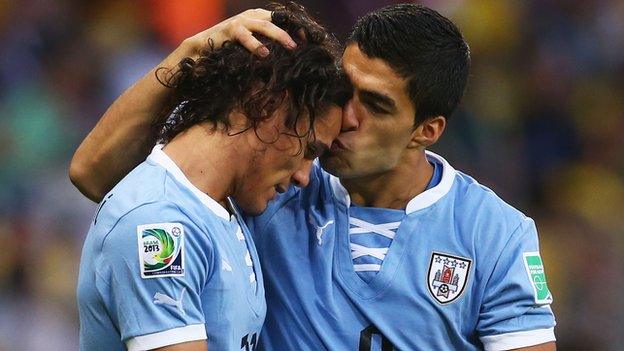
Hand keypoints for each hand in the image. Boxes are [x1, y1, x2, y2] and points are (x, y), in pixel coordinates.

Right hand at [181, 9, 296, 58]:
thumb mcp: (252, 46)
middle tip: (304, 43)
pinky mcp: (229, 30)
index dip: (296, 28)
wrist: (202, 49)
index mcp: (258, 17)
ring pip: (264, 25)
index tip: (308, 40)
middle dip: (292, 30)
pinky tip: (264, 53)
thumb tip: (289, 57)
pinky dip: (255, 44)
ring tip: (290, 47)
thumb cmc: (230, 49)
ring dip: (279, 35)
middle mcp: (251, 16)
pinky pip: (245, 36)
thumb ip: (267, 46)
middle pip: (276, 20)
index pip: (282, 19)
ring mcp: (240, 21)